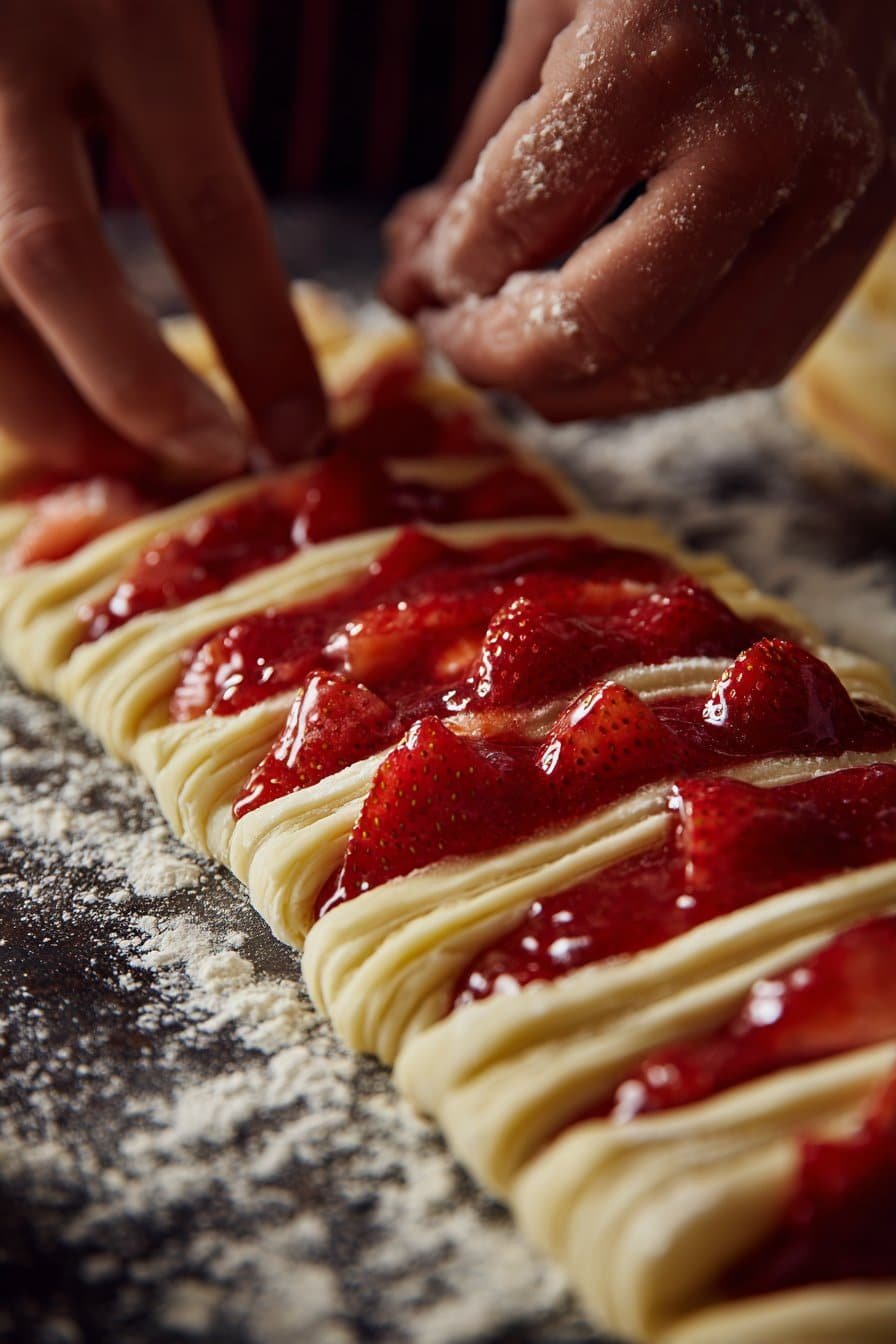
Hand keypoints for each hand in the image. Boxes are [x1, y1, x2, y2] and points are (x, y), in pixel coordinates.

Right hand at [0, 0, 325, 480]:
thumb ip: (206, 76)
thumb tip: (261, 220)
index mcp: (123, 7)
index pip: (206, 209)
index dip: (260, 340)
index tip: (300, 433)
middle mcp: (1, 56)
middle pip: (58, 268)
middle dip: (134, 394)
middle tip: (204, 461)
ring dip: (32, 403)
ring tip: (103, 454)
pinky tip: (30, 400)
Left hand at [384, 0, 894, 418]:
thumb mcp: (552, 8)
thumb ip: (484, 161)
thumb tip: (412, 286)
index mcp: (658, 59)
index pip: (511, 230)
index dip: (447, 270)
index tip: (430, 268)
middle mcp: (761, 143)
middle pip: (600, 332)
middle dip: (496, 355)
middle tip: (450, 338)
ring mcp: (832, 197)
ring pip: (674, 371)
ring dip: (573, 383)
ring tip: (519, 344)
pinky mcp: (863, 234)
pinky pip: (748, 358)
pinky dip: (661, 372)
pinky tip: (610, 342)